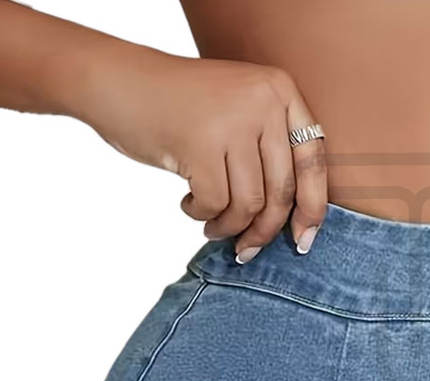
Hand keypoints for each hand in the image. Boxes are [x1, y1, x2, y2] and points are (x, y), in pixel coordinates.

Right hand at [83, 52, 326, 260]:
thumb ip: (271, 150)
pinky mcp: (200, 144)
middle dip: (265, 231)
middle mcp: (262, 101)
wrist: (117, 82)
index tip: (303, 240)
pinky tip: (190, 206)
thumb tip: (300, 222)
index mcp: (279, 90)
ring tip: (213, 227)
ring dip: (230, 227)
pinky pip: (217, 204)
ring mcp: (231, 122)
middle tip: (247, 249)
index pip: (312, 161)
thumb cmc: (182, 109)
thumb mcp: (240, 111)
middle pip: (281, 190)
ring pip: (250, 204)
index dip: (313, 208)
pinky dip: (204, 215)